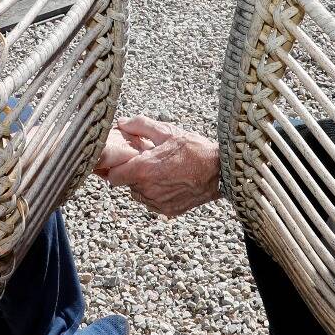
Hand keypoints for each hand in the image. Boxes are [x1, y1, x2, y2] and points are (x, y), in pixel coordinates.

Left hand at [95, 115, 220, 217]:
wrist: (221, 171)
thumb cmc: (195, 150)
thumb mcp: (168, 132)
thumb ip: (141, 125)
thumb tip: (122, 123)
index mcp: (143, 170)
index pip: (113, 176)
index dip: (116, 168)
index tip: (124, 161)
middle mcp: (147, 190)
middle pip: (127, 184)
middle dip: (133, 174)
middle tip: (148, 162)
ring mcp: (158, 203)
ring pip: (139, 195)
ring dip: (144, 185)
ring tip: (161, 172)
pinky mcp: (168, 211)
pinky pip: (153, 203)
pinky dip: (156, 194)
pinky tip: (170, 182)